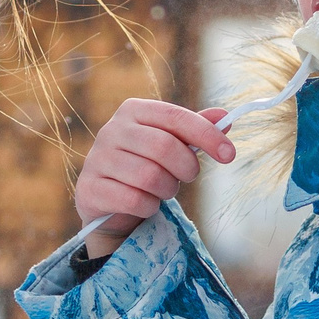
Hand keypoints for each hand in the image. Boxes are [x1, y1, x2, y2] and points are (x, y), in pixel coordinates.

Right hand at [74, 100, 234, 257]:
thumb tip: (225, 118)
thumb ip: (194, 131)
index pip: (175, 117)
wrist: (107, 201)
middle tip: (187, 177)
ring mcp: (97, 159)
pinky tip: (146, 204)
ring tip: (163, 189)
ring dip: (167, 190)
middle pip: (164, 147)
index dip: (206, 135)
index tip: (229, 154)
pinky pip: (133, 200)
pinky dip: (149, 207)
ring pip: (150, 177)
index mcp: (133, 110)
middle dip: (186, 168)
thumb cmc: (144, 165)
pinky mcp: (90, 188)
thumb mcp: (170, 144)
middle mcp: (111, 130)